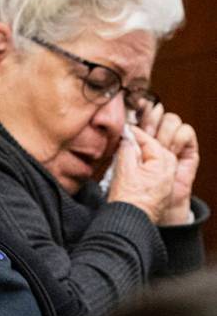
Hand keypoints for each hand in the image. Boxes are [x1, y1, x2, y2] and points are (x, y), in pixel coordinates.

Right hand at [107, 126, 176, 223]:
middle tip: (124, 141)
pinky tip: (132, 170)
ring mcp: (166, 182)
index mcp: (163, 163)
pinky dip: (144, 167)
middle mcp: (170, 171)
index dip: (134, 133)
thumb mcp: (124, 169)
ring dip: (143, 155)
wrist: (130, 223)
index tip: (122, 129)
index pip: (149, 140)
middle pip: (156, 148)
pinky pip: (154, 171)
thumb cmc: (127, 200)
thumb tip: (128, 137)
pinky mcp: (161, 190)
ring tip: (126, 156)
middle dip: (141, 144)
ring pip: (155, 160)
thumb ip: (127, 149)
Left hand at [139, 102, 197, 224]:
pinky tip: (172, 150)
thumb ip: (132, 140)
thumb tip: (134, 123)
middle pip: (158, 113)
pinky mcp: (186, 152)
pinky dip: (179, 137)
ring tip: (161, 148)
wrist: (150, 208)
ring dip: (166, 131)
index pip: (142, 114)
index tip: (138, 107)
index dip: (142, 108)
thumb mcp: (128, 160)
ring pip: (172, 120)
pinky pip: (187, 132)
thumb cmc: (136, 188)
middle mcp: (154, 140)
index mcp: (135, 140)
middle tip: (148, 133)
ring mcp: (171, 145)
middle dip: (153, 120)